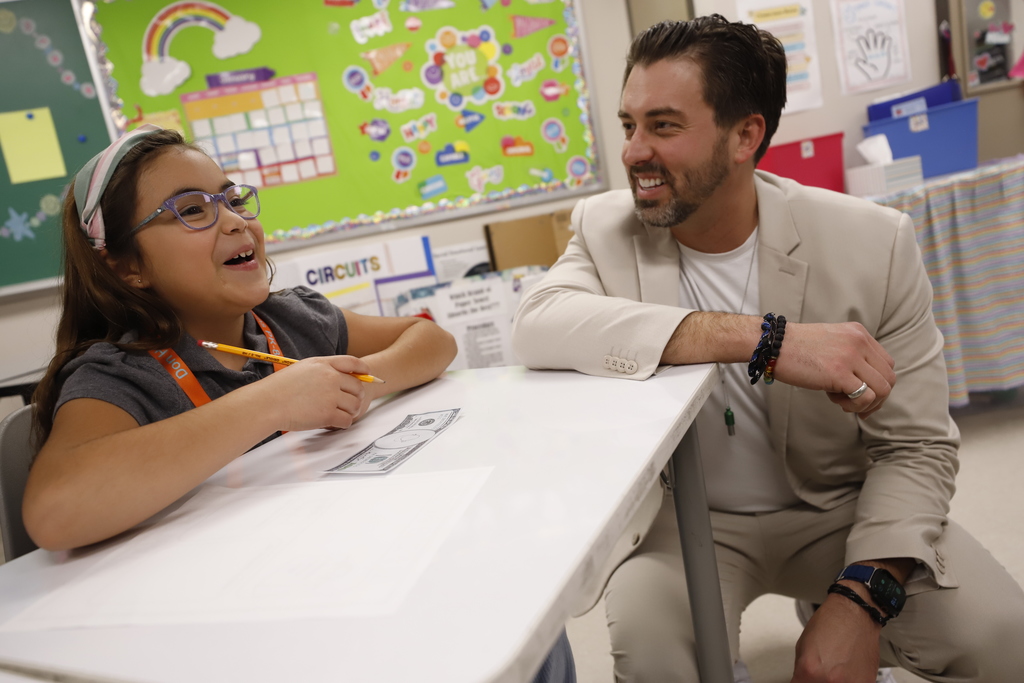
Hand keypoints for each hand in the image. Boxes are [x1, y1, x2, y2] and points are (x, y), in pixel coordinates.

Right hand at [255, 355, 370, 431]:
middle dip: (356, 396)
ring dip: (350, 411)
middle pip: (358, 387)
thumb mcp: (301, 369)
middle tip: (350, 404)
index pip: (352, 363)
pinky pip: (347, 420)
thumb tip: (338, 379)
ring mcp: (331, 396)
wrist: (268, 404)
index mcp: (323, 364)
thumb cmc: (279, 389)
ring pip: (355, 405)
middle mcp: (330, 377)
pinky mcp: (328, 414)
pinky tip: (334, 423)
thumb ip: (321, 371)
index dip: (363, 370)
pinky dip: (343, 423)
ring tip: (339, 414)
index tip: (368, 375)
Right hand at [773, 322, 895, 417]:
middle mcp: (859, 342)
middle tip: (855, 406)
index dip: (878, 384)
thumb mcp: (832, 341)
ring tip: (842, 402)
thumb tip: (864, 382)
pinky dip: (855, 406)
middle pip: (889, 378)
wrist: (773, 345)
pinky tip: (836, 400)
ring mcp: (851, 357)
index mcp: (859, 333)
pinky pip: (865, 397)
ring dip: (865, 403)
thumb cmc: (796, 348)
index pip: (887, 364)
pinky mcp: (840, 373)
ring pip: (882, 390)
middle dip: (877, 398)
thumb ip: (850, 354)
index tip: (863, 395)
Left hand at [792, 591, 881, 682]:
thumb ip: (800, 670)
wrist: (856, 614)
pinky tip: (847, 670)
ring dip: (833, 680)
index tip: (804, 678)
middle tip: (820, 670)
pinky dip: (848, 680)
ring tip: (835, 669)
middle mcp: (831, 681)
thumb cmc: (831, 623)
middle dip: (816, 680)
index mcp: (810, 670)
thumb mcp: (802, 646)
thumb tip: (802, 681)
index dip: (801, 680)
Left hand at [854, 28, 892, 80]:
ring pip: (880, 33)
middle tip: (872, 46)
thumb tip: (859, 58)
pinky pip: (888, 38)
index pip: (860, 38)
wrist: (879, 77)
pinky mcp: (887, 49)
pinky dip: (888, 41)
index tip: (864, 48)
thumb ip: (858, 64)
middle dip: (871, 36)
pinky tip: (886, 48)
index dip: (861, 39)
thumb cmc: (869, 74)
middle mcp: (871, 47)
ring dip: (880, 39)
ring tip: (880, 48)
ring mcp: (879, 47)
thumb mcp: (862, 70)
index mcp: (863, 50)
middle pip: (870, 32)